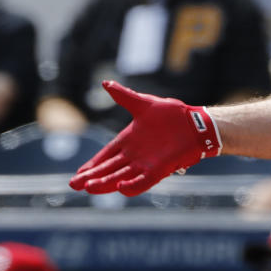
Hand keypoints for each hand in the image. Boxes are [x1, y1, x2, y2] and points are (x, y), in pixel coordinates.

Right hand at [68, 81, 220, 196]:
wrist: (196, 123)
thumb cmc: (172, 115)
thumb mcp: (144, 104)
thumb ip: (124, 96)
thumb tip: (105, 83)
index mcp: (128, 141)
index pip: (106, 155)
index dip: (92, 165)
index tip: (78, 174)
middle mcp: (134, 156)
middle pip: (109, 169)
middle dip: (92, 177)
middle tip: (74, 185)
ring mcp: (146, 164)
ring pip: (121, 177)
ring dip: (105, 183)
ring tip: (89, 188)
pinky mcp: (159, 170)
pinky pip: (143, 181)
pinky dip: (132, 186)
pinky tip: (120, 187)